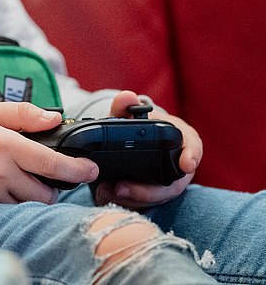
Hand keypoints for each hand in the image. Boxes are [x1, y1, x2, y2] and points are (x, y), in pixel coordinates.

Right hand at [0, 102, 98, 204]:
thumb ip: (20, 114)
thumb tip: (54, 118)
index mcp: (2, 142)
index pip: (51, 161)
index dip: (77, 169)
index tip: (91, 170)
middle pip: (45, 192)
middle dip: (50, 187)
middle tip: (39, 175)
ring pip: (27, 204)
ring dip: (29, 196)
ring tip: (14, 180)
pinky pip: (6, 210)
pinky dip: (9, 202)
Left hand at [92, 90, 198, 208]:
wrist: (137, 140)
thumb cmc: (140, 126)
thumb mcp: (132, 115)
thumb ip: (126, 107)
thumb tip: (126, 97)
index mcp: (182, 141)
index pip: (193, 148)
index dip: (191, 156)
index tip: (186, 165)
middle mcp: (180, 166)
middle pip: (172, 185)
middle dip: (147, 191)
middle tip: (120, 188)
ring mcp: (169, 184)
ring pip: (156, 198)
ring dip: (132, 199)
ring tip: (108, 192)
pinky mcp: (154, 195)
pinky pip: (144, 204)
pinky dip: (126, 202)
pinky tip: (107, 197)